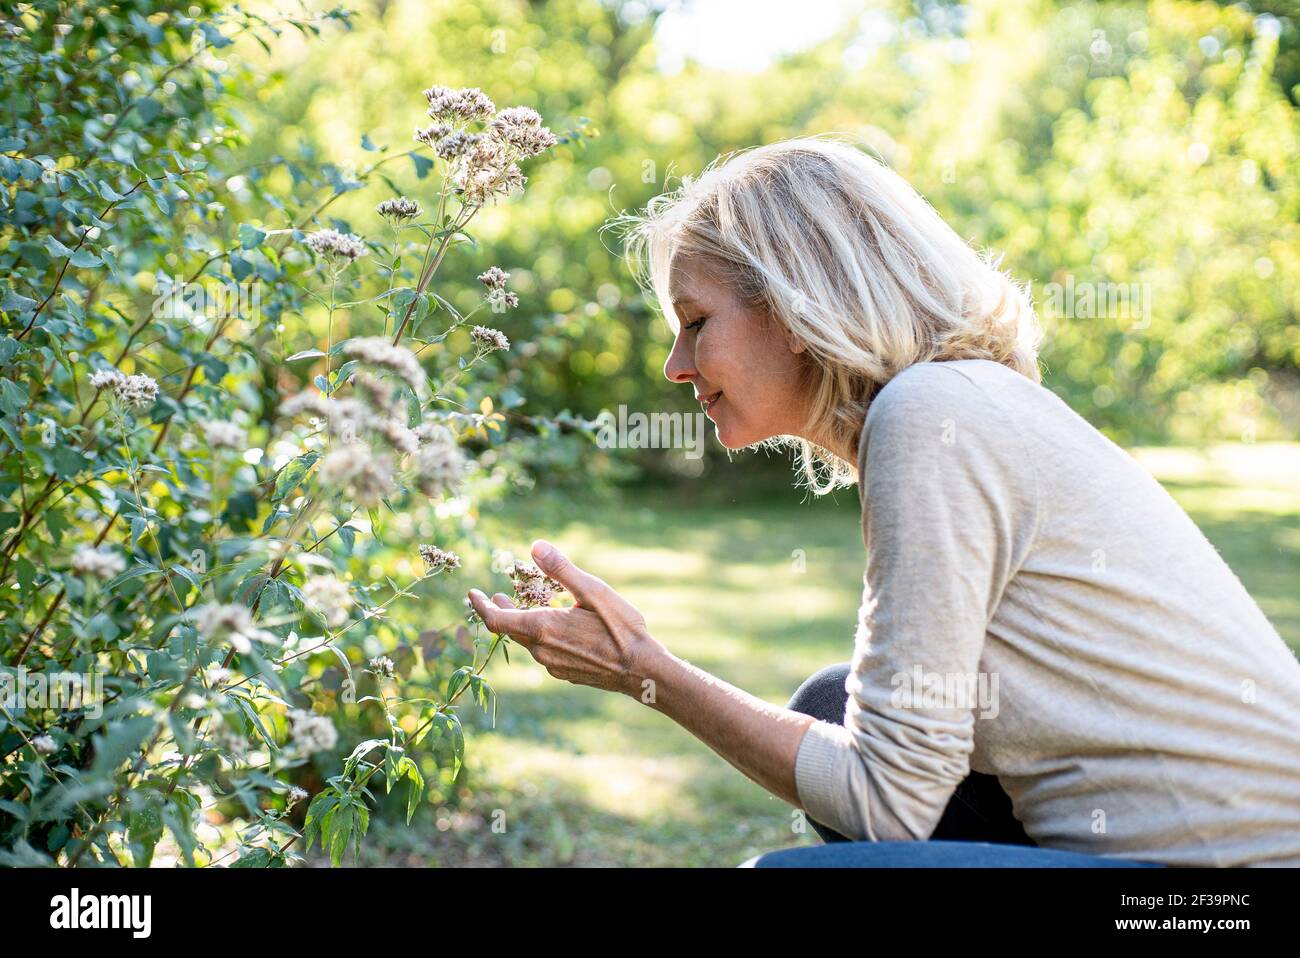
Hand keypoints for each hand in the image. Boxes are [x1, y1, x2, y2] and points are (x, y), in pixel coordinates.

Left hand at [466, 540, 665, 696]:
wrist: (642, 672)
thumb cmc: (621, 629)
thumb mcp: (594, 592)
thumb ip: (562, 570)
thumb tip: (535, 546)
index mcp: (543, 628)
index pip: (496, 620)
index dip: (481, 606)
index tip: (472, 593)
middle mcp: (542, 650)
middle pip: (510, 630)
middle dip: (501, 611)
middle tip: (495, 597)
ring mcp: (552, 665)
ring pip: (527, 642)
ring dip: (522, 623)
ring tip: (526, 608)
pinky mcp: (565, 673)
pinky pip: (543, 652)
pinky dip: (539, 636)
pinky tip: (554, 628)